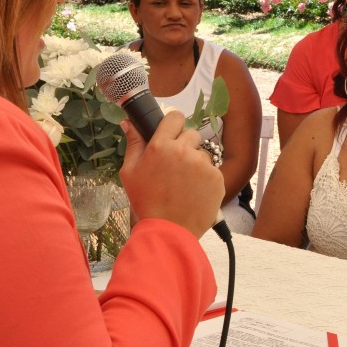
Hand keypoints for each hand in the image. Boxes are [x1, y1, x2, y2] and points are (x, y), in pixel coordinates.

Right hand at [119, 111, 224, 236]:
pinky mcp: (217, 177)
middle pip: (191, 133)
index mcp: (161, 146)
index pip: (175, 117)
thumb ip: (134, 144)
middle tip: (175, 165)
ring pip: (202, 153)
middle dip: (184, 145)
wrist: (169, 230)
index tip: (171, 133)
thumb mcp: (130, 172)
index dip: (173, 125)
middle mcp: (184, 150)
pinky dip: (205, 178)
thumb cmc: (146, 201)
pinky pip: (212, 170)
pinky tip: (194, 191)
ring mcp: (203, 164)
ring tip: (183, 183)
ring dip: (195, 163)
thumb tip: (129, 123)